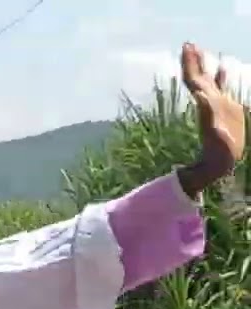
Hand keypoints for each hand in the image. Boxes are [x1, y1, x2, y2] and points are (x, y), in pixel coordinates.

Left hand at [177, 43, 245, 195]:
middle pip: (198, 77)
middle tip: (188, 44)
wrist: (221, 162)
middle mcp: (208, 101)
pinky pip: (221, 88)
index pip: (194, 80)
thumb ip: (208, 114)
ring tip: (199, 49)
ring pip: (208, 80)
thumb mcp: (213, 132)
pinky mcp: (225, 108)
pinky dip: (221, 76)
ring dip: (204, 65)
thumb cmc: (218, 151)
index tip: (187, 49)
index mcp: (205, 104)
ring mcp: (216, 103)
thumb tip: (199, 95)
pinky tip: (223, 67)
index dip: (190, 65)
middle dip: (193, 60)